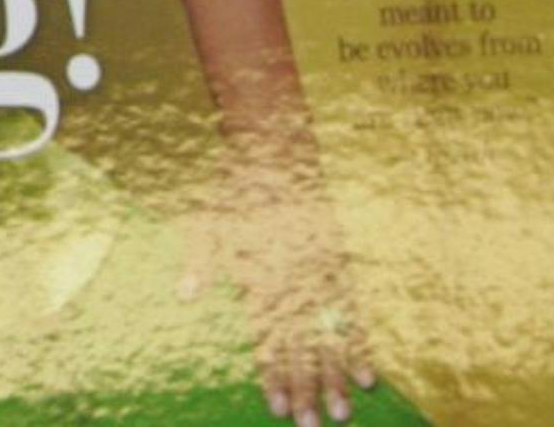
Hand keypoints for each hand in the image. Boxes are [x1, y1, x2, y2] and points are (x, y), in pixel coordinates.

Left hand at [183, 147, 377, 425]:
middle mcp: (292, 283)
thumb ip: (199, 259)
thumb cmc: (233, 187)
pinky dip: (360, 344)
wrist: (274, 152)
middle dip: (307, 389)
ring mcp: (320, 276)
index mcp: (259, 277)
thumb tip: (186, 294)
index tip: (280, 409)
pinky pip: (353, 313)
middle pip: (301, 348)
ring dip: (335, 377)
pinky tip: (368, 373)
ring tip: (342, 412)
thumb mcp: (204, 220)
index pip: (269, 340)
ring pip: (330, 337)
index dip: (275, 376)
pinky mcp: (339, 264)